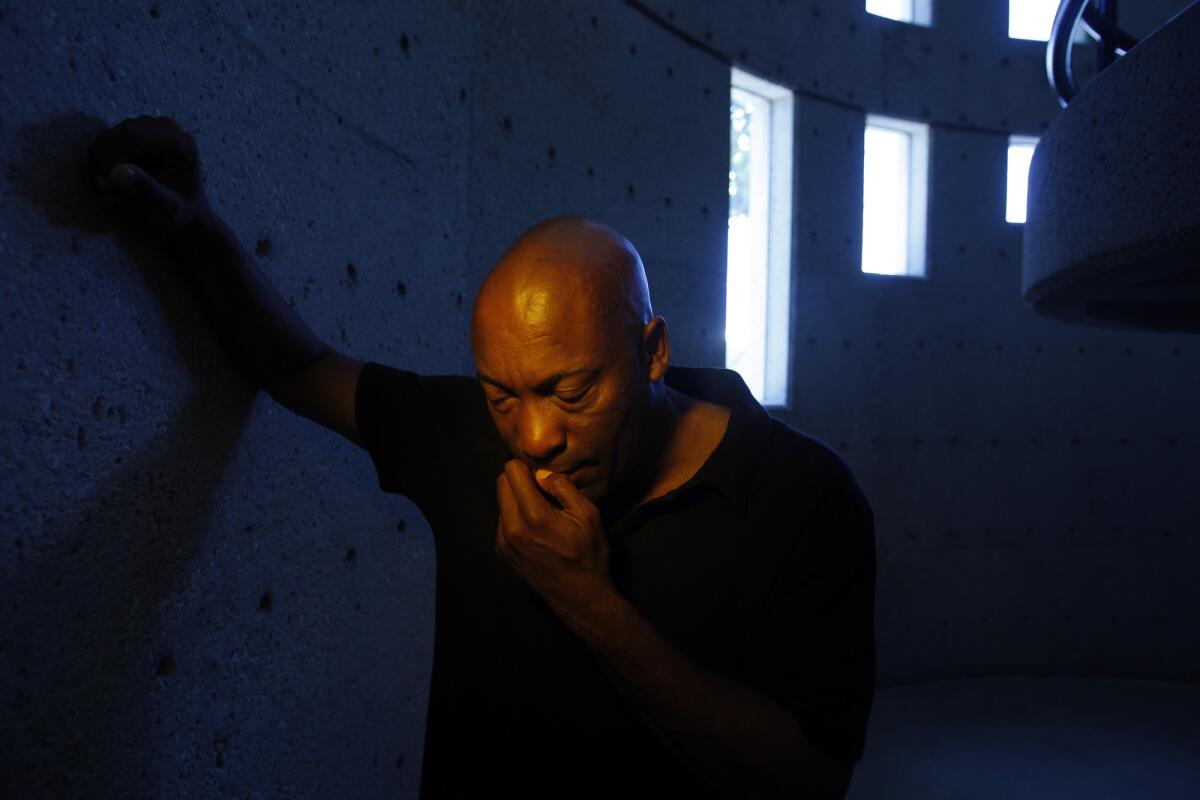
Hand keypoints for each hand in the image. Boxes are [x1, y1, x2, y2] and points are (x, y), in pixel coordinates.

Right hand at [87, 115, 212, 235]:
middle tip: (105, 194)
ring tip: (114, 197)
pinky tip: (112, 190)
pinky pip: (103, 146)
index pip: (134, 136)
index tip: (103, 185)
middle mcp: (164, 128)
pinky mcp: (130, 135)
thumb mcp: (168, 209)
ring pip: (106, 140)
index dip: (111, 156)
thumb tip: (117, 172)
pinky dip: (100, 168)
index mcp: (181, 143)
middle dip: (104, 164)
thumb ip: (147, 190)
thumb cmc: (180, 211)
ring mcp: (146, 128)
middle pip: (118, 135)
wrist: (182, 210)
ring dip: (101, 169)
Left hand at [495, 460, 617, 628]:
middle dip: (521, 480)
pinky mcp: (502, 551)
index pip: (511, 470)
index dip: (529, 468)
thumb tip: (541, 474)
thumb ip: (563, 487)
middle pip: (502, 482)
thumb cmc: (588, 556)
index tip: (545, 480)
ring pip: (502, 501)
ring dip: (518, 499)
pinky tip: (538, 530)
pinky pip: (503, 519)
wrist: (579, 597)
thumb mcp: (588, 515)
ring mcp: (503, 541)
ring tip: (544, 515)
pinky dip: (517, 516)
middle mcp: (512, 528)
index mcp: (533, 516)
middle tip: (545, 494)